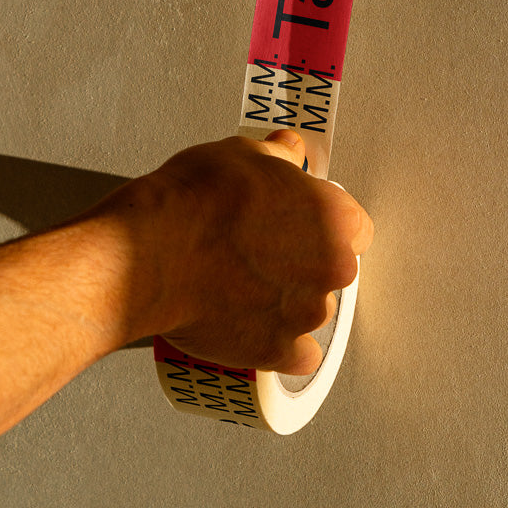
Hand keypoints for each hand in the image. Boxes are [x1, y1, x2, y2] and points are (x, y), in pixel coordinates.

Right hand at [136, 129, 373, 375]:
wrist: (152, 253)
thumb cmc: (195, 202)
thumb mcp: (240, 153)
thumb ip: (276, 156)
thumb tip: (288, 150)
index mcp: (333, 218)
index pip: (355, 226)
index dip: (325, 223)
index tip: (303, 222)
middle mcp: (330, 269)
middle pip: (332, 270)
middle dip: (305, 263)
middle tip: (263, 252)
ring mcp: (304, 315)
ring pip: (312, 312)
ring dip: (289, 304)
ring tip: (246, 289)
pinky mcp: (276, 351)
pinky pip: (296, 357)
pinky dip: (280, 347)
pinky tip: (256, 329)